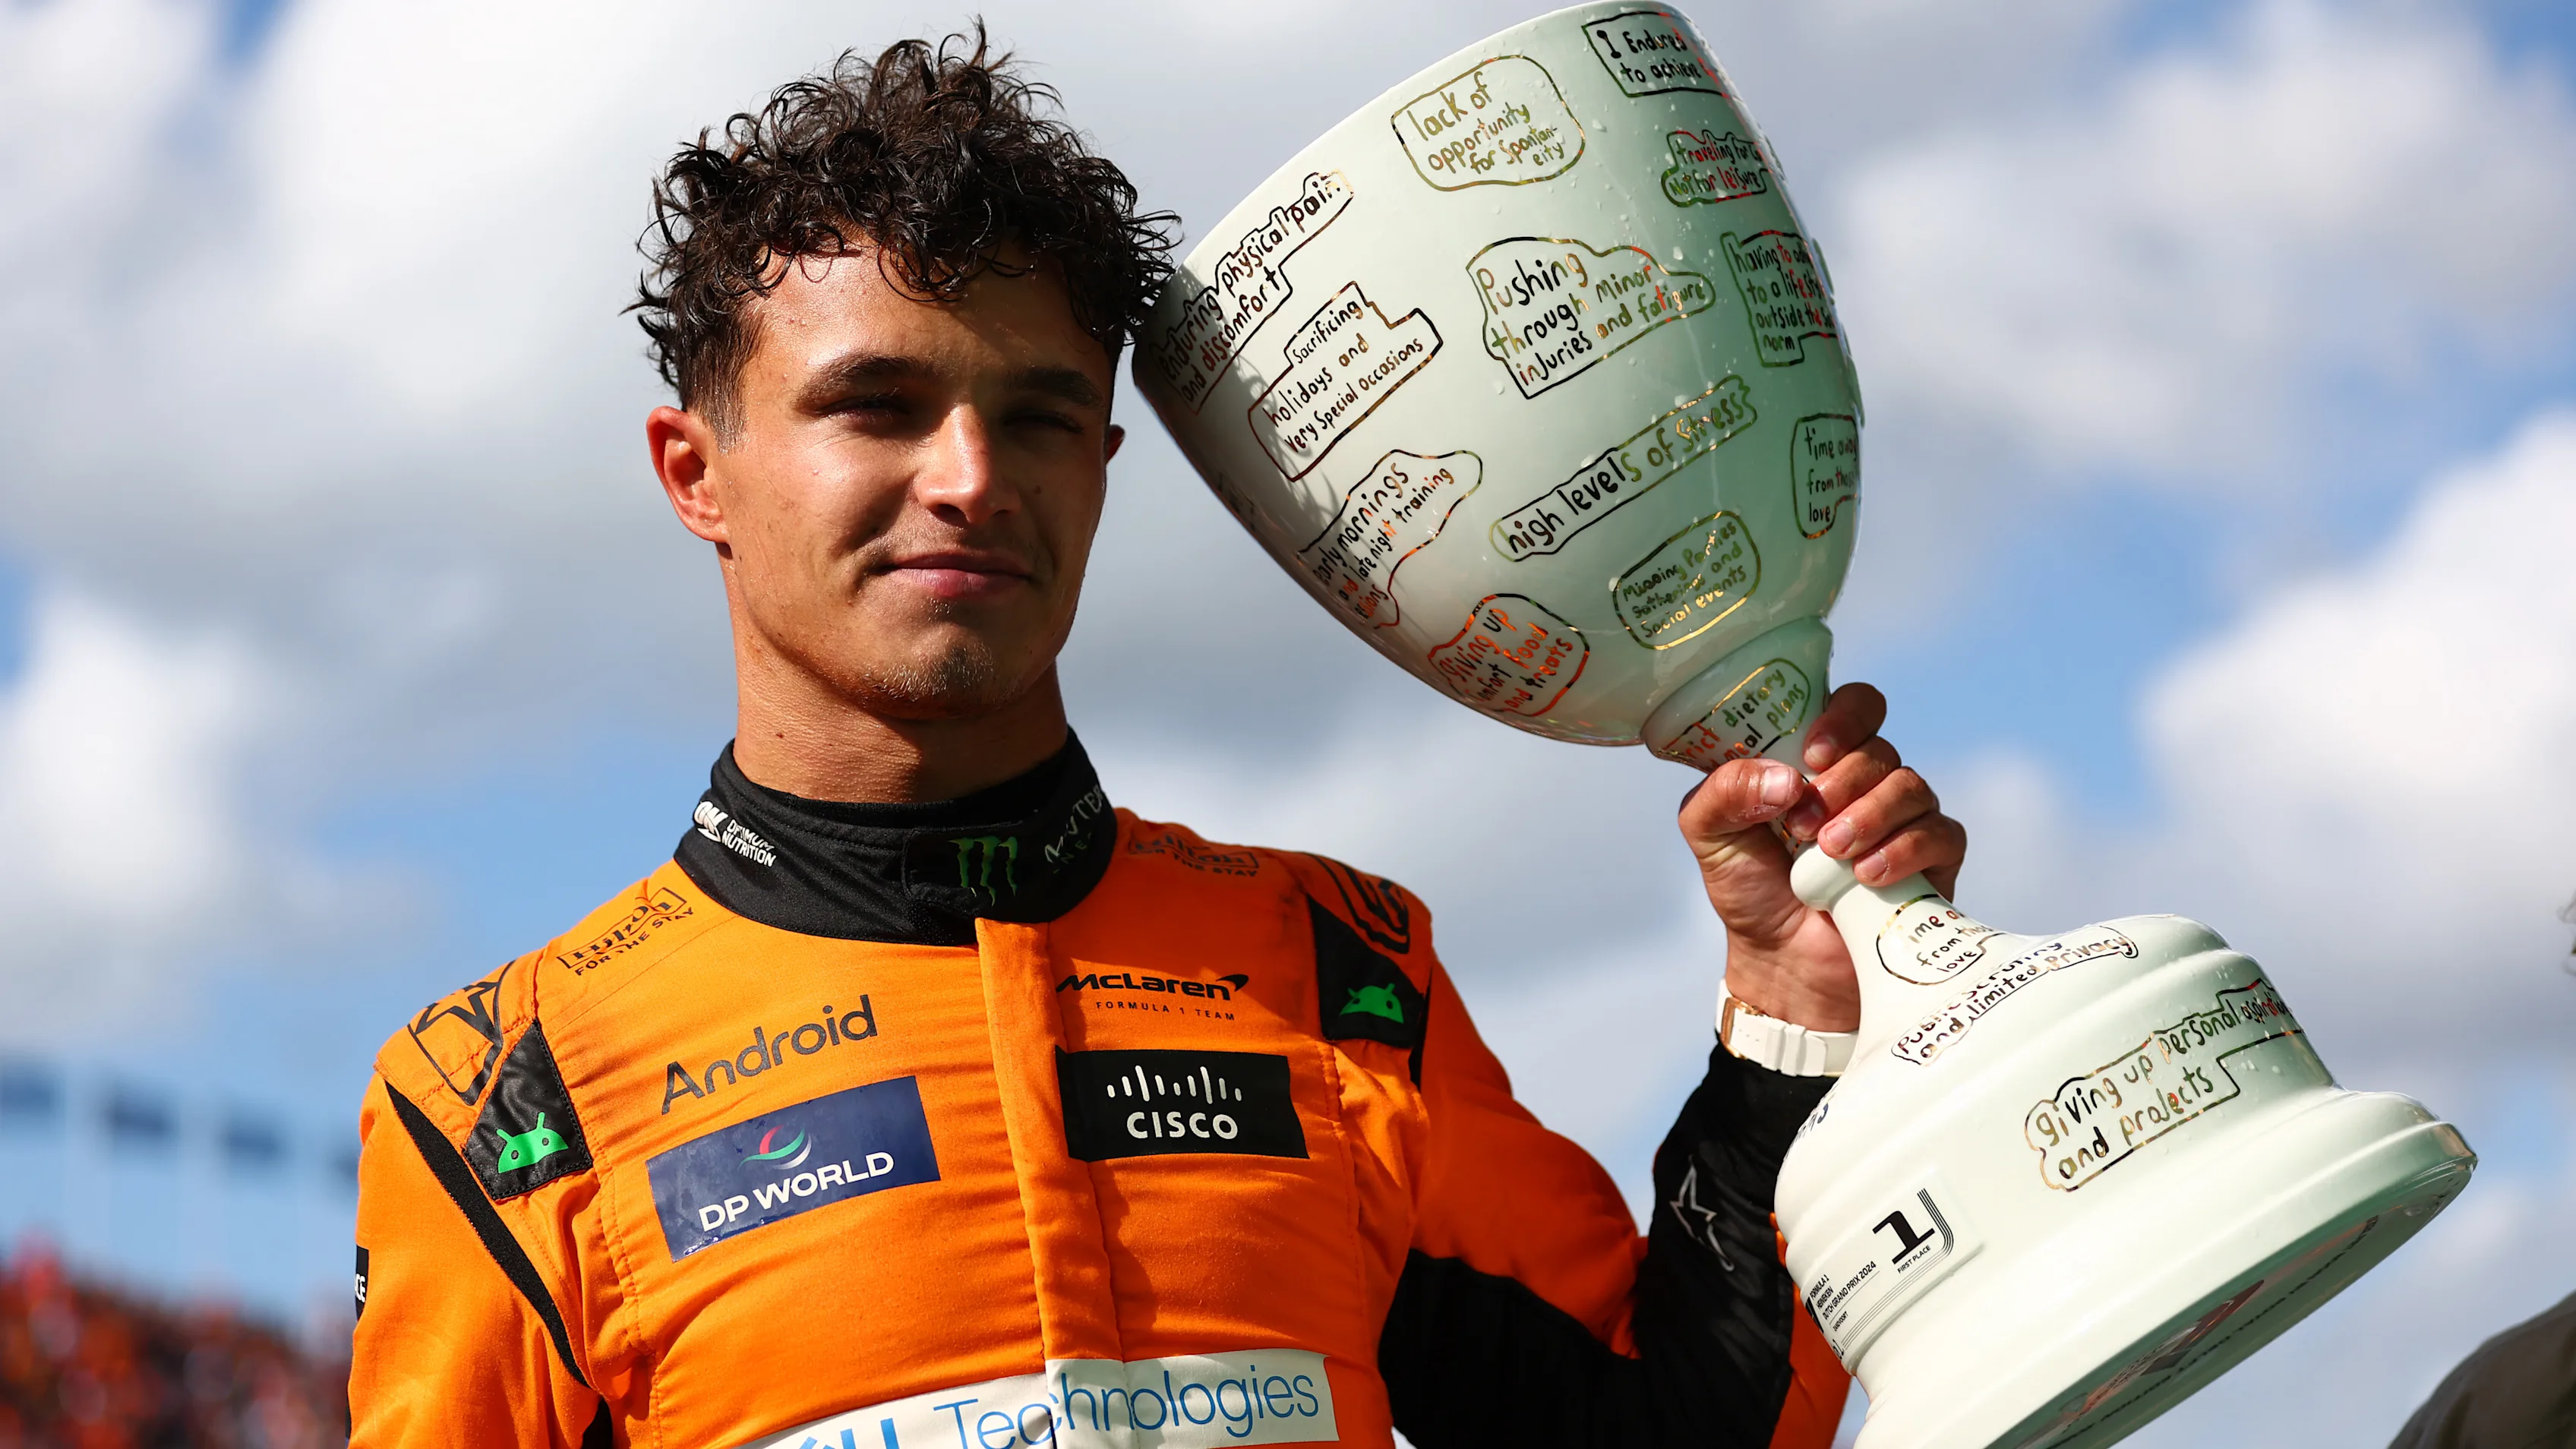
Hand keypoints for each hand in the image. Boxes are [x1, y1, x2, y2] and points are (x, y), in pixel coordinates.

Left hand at [1677, 683, 1966, 1031]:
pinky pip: (1941, 834)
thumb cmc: (1750, 889)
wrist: (1782, 963)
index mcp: (1817, 761)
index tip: (1813, 753)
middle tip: (1804, 826)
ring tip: (1832, 854)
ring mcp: (1902, 820)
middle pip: (1880, 746)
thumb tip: (1786, 777)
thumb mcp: (1709, 834)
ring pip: (1911, 785)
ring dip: (1870, 815)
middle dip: (1843, 780)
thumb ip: (1724, 792)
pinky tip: (1868, 875)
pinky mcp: (1932, 862)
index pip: (1853, 706)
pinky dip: (1905, 849)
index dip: (1842, 716)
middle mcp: (1865, 782)